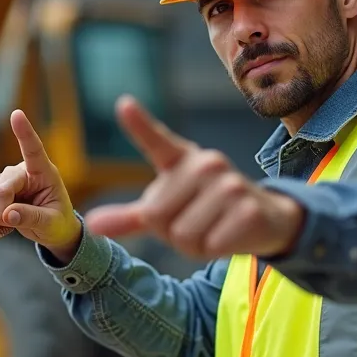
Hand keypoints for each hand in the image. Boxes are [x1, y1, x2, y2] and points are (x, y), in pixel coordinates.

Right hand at [0, 109, 82, 258]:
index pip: (34, 149)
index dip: (24, 132)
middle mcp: (23, 172)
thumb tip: (7, 214)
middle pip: (2, 185)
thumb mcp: (52, 223)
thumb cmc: (58, 222)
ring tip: (11, 224)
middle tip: (7, 223)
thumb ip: (31, 217)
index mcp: (44, 172)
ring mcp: (7, 180)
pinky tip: (0, 223)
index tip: (17, 114)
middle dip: (0, 208)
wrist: (52, 231)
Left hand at [84, 95, 304, 260]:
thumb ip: (130, 217)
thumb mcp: (167, 211)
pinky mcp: (246, 210)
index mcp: (182, 160)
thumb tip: (91, 224)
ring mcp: (229, 185)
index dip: (138, 124)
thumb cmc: (206, 211)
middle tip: (197, 223)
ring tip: (214, 228)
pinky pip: (210, 246)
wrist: (265, 217)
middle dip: (171, 233)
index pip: (156, 141)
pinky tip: (229, 235)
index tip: (123, 105)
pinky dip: (214, 251)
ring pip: (184, 236)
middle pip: (158, 217)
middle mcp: (205, 164)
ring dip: (194, 245)